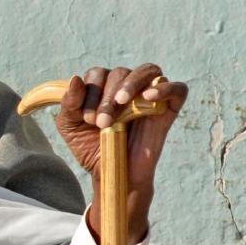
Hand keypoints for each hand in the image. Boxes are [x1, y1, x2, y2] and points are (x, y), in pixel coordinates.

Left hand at [55, 64, 187, 242]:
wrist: (113, 174)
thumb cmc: (91, 148)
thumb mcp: (70, 126)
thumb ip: (69, 102)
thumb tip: (76, 78)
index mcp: (103, 87)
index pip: (97, 73)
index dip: (91, 91)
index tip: (87, 118)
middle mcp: (126, 87)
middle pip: (120, 73)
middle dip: (107, 95)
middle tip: (102, 122)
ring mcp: (149, 96)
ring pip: (147, 71)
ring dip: (131, 83)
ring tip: (121, 102)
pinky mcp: (169, 108)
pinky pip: (177, 88)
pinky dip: (164, 88)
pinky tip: (149, 96)